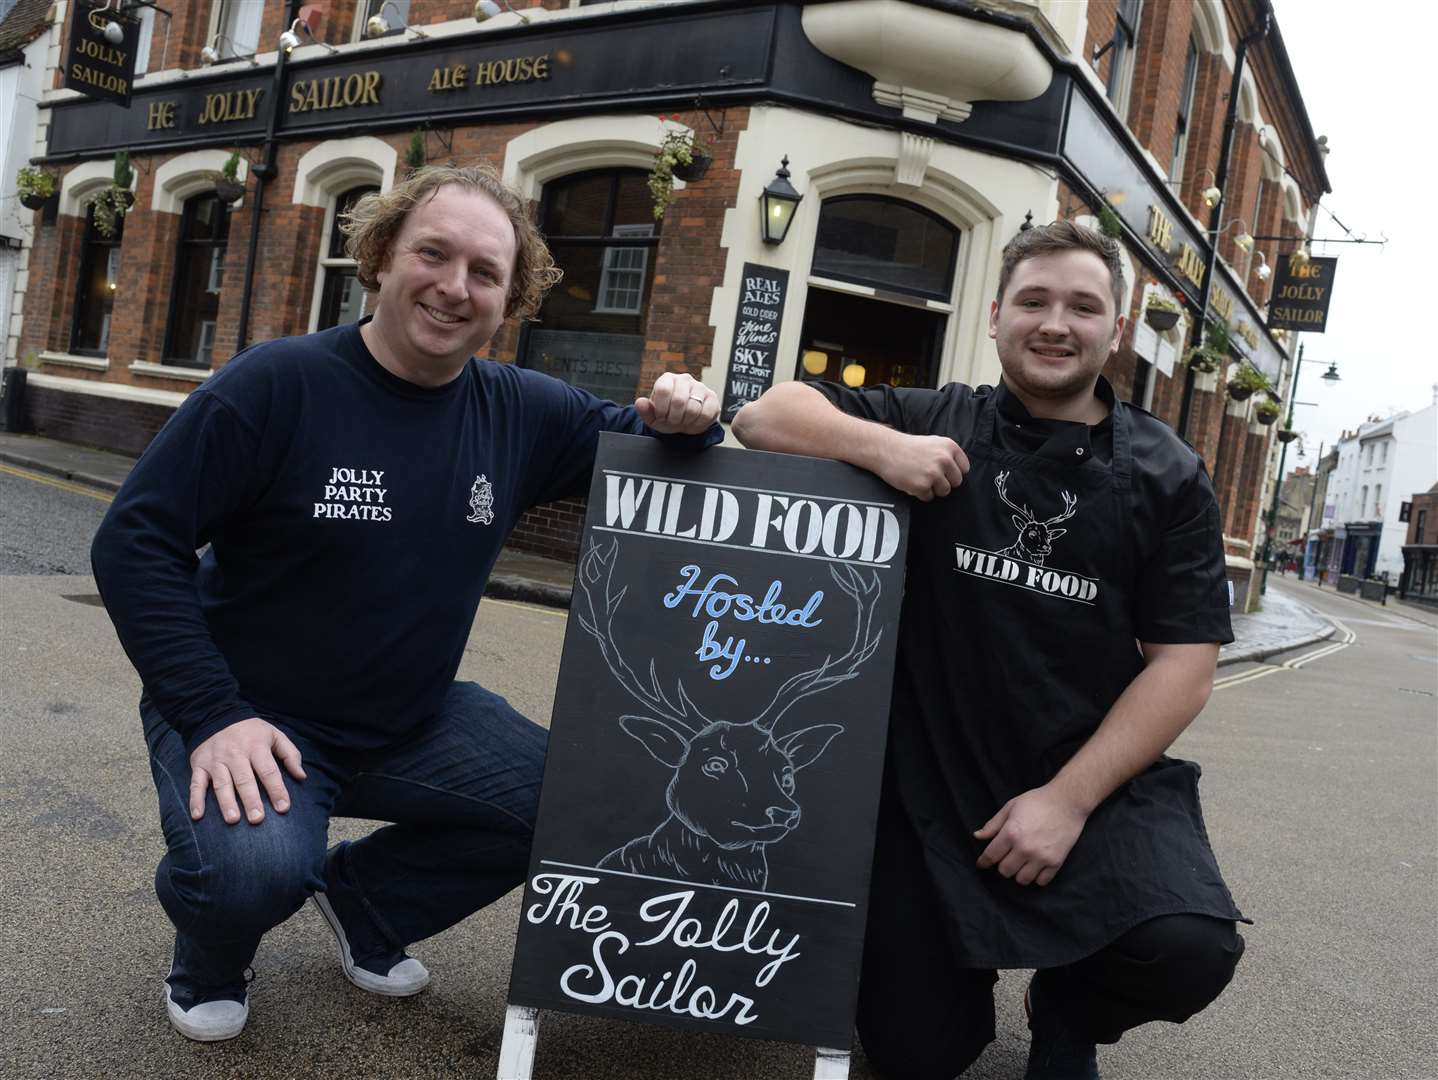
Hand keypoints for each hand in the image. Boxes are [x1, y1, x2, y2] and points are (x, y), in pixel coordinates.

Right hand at [189, 717, 305, 825]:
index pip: (269, 771)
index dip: (277, 790)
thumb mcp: (274, 735)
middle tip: (257, 819)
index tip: (283, 807)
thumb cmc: (251, 731)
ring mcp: (216, 761)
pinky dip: (195, 800)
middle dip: (251, 800)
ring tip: (233, 820)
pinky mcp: (199, 765)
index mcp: (256, 747)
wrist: (216, 714)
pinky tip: (198, 815)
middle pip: (244, 780)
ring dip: (226, 802)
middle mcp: (235, 755)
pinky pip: (196, 784)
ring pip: (221, 784)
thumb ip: (290, 754)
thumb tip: (301, 776)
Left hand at [635, 372, 718, 434]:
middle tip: (673, 420)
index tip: (661, 415)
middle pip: (679, 400)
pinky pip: (706, 413)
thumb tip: (640, 403)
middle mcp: (684, 379)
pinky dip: (698, 423)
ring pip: (693, 408)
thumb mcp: (653, 417)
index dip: (661, 408)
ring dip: (686, 421)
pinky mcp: (712, 397)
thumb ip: (644, 410)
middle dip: (674, 417)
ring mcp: (700, 387)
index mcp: (667, 379)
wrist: (685, 422)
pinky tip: (694, 421)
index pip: (663, 390)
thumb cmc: (667, 416)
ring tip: (683, 420)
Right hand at [875, 432, 969, 500]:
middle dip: (944, 481)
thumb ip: (948, 454)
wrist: (885, 449)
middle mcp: (944, 459)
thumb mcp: (933, 442)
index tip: (943, 471)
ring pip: (944, 491)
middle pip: (956, 482)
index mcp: (950, 447)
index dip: (953, 472)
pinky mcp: (923, 486)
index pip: (964, 468)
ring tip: (919, 477)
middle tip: (929, 475)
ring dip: (933, 488)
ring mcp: (934, 473)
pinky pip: (929, 497)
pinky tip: (912, 481)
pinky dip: (920, 493)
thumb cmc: (908, 447)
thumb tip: (959, 471)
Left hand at [973, 785, 1087, 886]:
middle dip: (1002, 865)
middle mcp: (1025, 848)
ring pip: (1022, 880)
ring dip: (1019, 873)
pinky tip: (1035, 867)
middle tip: (1006, 858)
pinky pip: (1041, 881)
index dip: (983, 862)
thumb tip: (977, 837)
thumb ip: (993, 824)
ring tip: (1021, 864)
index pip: (991, 856)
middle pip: (1005, 871)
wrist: (1067, 802)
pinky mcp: (1056, 862)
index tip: (982, 864)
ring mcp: (1041, 857)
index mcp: (1011, 833)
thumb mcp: (1011, 807)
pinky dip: (1036, 877)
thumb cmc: (1037, 801)